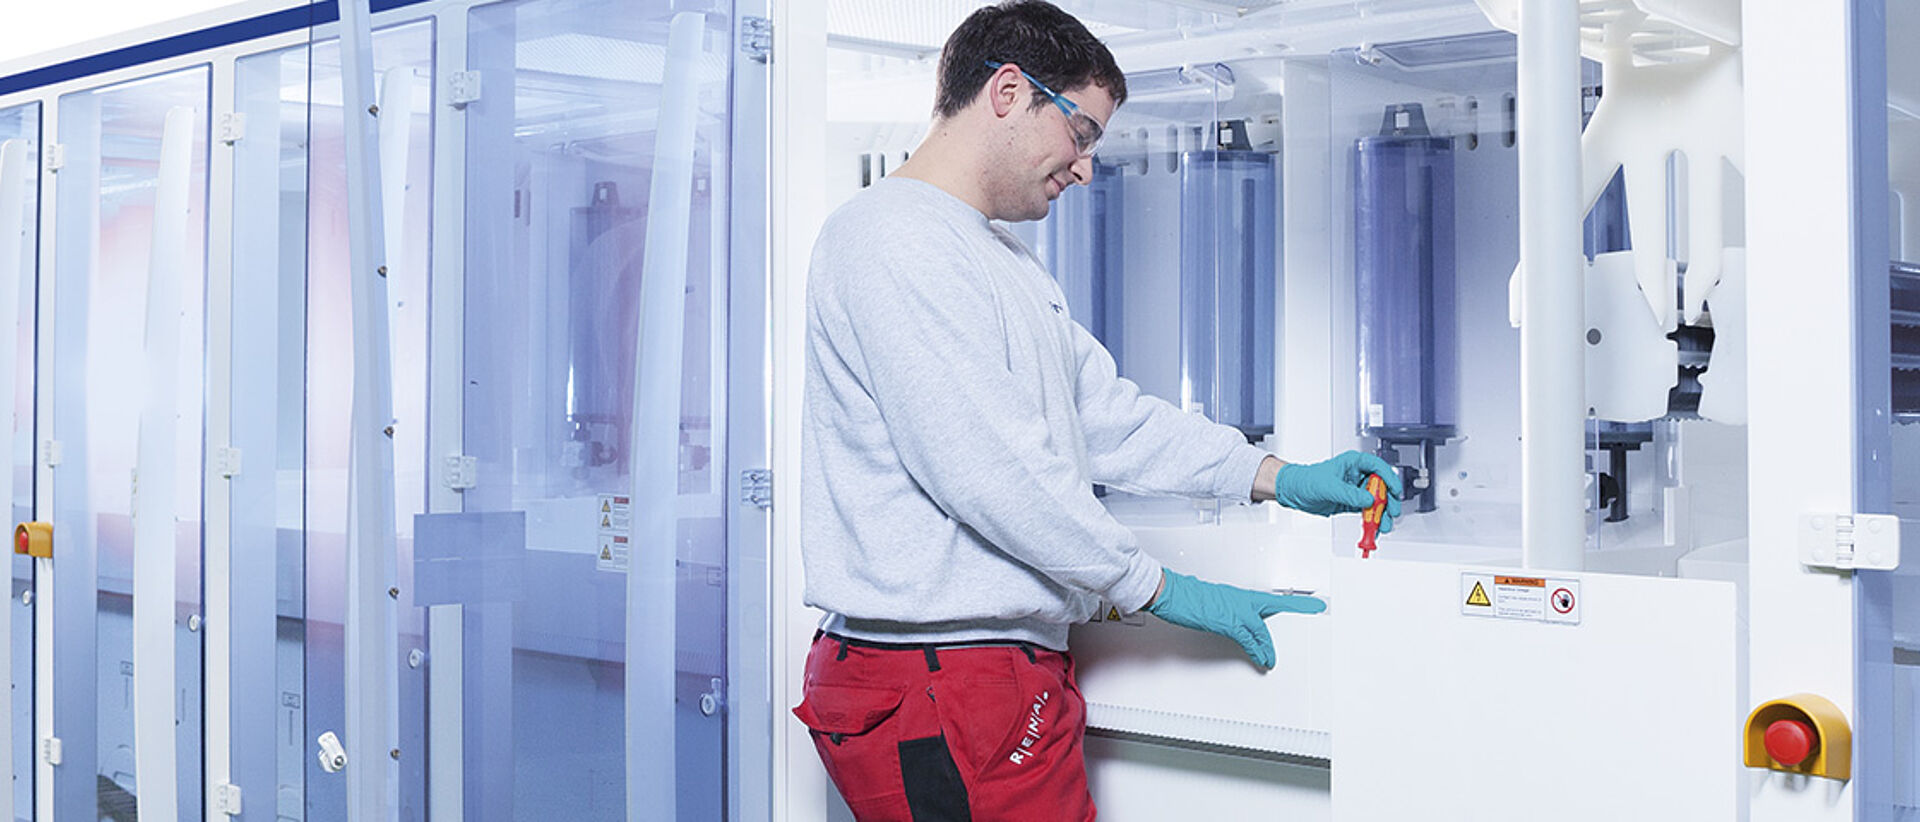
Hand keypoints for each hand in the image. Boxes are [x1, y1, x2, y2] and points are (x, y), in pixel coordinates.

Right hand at [1145, 570, 1325, 667]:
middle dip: (1298, 607)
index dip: (1295, 600)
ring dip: (1269, 646)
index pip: (1272, 598)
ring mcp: (1236, 611)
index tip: (1312, 601)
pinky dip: (1257, 650)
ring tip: (1272, 660)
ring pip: (1262, 630)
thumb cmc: (1186, 596)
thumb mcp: (1212, 602)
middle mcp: (1241, 600)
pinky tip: (1261, 658)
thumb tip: (1231, 619)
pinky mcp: (1228, 622)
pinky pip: (1248, 639)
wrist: (1172, 592)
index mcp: (1239, 595)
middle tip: (1316, 608)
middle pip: (1276, 605)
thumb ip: (1226, 610)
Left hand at [1273, 451, 1402, 532]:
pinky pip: (1366, 512)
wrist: (1294, 492)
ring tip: (1383, 525)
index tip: (1395, 490)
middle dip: (1388, 501)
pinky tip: (1374, 528)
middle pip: (1381, 487)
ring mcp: (1355, 490)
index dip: (1389, 478)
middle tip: (1392, 512)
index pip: (1378, 467)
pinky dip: (1371, 520)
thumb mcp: (1329, 486)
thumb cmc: (1307, 480)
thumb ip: (1350, 494)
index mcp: (1353, 463)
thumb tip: (1368, 501)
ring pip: (1375, 502)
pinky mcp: (1352, 503)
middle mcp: (1357, 475)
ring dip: (1381, 514)